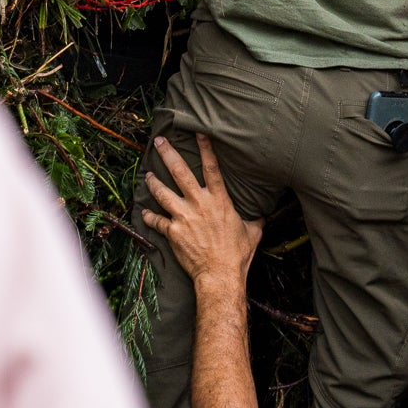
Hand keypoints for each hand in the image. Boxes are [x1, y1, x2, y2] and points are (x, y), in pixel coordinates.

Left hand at [140, 134, 260, 292]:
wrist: (220, 275)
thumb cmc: (238, 255)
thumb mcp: (253, 232)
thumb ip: (255, 219)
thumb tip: (263, 214)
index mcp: (219, 200)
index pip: (212, 167)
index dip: (205, 148)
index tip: (198, 132)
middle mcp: (199, 204)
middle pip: (180, 172)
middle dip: (168, 154)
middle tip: (158, 142)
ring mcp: (183, 217)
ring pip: (163, 193)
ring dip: (153, 182)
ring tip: (147, 174)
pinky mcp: (172, 232)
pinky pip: (156, 221)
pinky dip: (149, 216)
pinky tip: (144, 212)